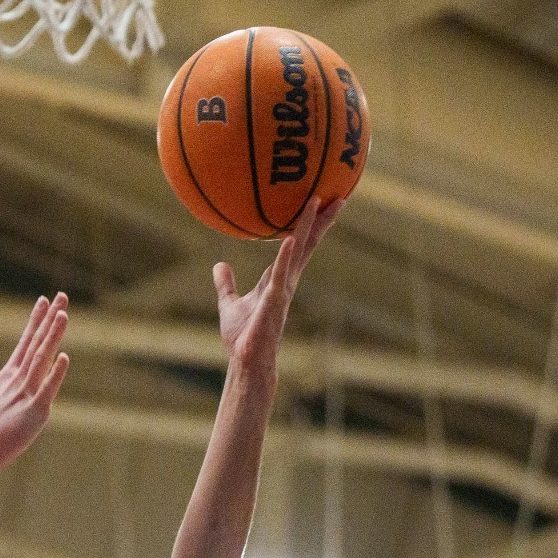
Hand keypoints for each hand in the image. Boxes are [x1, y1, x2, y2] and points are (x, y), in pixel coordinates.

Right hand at [0, 292, 70, 472]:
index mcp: (8, 375)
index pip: (25, 341)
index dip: (36, 320)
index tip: (44, 300)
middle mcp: (17, 379)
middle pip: (37, 343)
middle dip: (50, 318)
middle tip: (62, 296)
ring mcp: (26, 394)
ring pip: (42, 358)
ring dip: (53, 336)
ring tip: (63, 314)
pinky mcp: (34, 412)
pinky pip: (47, 389)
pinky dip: (56, 374)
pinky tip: (65, 357)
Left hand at [214, 197, 343, 367]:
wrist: (246, 360)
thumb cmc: (243, 337)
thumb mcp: (230, 303)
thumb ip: (226, 284)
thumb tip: (219, 265)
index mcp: (279, 280)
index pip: (297, 247)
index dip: (309, 226)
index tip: (321, 204)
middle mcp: (286, 282)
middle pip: (306, 245)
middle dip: (321, 221)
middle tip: (337, 196)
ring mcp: (282, 291)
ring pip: (298, 252)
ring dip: (307, 227)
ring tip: (317, 202)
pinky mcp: (273, 302)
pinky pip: (280, 275)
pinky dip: (285, 257)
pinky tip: (289, 238)